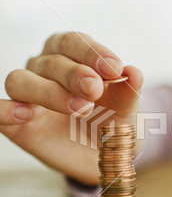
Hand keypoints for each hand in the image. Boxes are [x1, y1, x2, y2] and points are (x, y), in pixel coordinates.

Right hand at [0, 32, 142, 184]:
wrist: (103, 153)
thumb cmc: (113, 120)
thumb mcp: (126, 108)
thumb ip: (128, 91)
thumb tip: (134, 72)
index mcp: (70, 55)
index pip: (73, 42)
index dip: (92, 53)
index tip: (114, 68)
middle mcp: (44, 68)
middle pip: (50, 61)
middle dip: (75, 74)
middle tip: (95, 90)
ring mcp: (28, 94)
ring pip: (20, 80)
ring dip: (48, 92)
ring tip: (78, 107)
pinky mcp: (16, 122)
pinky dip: (5, 109)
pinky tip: (24, 114)